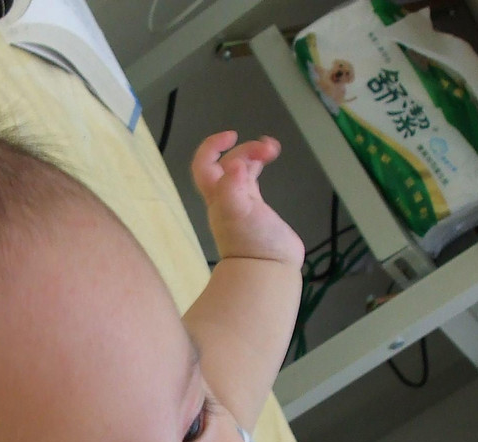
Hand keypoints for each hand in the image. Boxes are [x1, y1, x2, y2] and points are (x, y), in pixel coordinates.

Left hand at [191, 132, 303, 267]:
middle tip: (270, 150)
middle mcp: (225, 197)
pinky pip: (252, 180)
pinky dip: (259, 166)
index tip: (232, 135)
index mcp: (217, 195)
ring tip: (273, 149)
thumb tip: (235, 165)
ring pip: (241, 168)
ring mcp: (240, 203)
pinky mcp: (256, 209)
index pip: (203, 164)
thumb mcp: (238, 213)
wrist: (267, 270)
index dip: (212, 146)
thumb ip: (232, 189)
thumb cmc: (251, 243)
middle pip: (227, 162)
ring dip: (254, 154)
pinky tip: (271, 161)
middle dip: (246, 149)